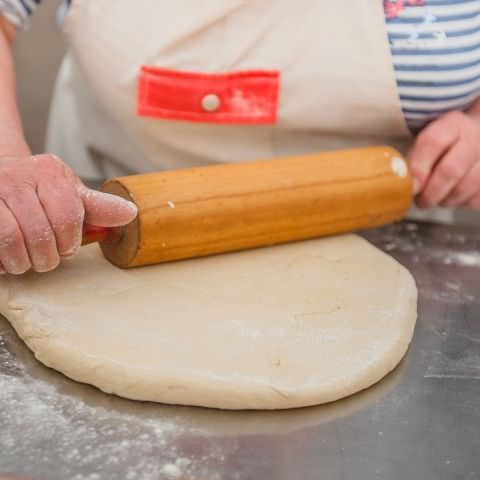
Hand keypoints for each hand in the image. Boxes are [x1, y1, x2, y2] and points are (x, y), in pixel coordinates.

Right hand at [0, 154, 136, 273]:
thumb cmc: (39, 189)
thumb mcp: (70, 193)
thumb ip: (97, 206)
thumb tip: (130, 213)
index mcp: (50, 172)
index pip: (67, 215)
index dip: (69, 242)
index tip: (66, 249)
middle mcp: (18, 176)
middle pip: (40, 231)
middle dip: (47, 257)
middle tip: (46, 260)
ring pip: (11, 238)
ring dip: (22, 261)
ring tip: (26, 263)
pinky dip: (1, 260)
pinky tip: (6, 260)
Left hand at [407, 108, 479, 208]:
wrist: (476, 138)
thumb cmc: (444, 146)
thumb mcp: (425, 143)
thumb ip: (414, 160)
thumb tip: (407, 184)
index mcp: (452, 124)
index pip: (433, 142)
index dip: (418, 168)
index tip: (410, 186)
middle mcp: (475, 137)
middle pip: (450, 170)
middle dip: (431, 192)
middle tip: (420, 201)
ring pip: (466, 187)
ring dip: (445, 200)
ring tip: (435, 199)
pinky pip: (477, 198)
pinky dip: (462, 203)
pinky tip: (453, 196)